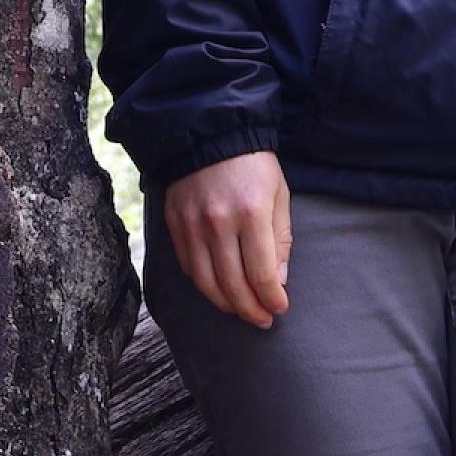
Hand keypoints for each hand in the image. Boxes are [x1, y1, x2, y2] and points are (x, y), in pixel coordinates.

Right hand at [164, 150, 291, 328]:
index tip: (280, 308)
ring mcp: (192, 226)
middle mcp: (219, 223)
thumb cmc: (254, 165)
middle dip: (250, 309)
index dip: (271, 298)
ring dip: (226, 304)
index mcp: (251, 213)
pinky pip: (189, 267)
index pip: (261, 273)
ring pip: (207, 283)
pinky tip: (219, 289)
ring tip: (242, 310)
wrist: (210, 135)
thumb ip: (281, 239)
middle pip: (233, 285)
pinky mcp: (174, 225)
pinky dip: (204, 285)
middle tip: (263, 319)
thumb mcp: (279, 195)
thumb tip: (278, 280)